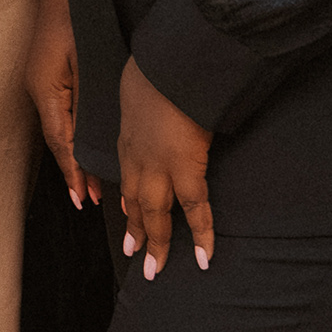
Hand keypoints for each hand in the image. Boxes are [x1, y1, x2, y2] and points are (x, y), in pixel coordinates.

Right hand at [30, 0, 96, 210]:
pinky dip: (71, 135)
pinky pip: (59, 113)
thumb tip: (94, 137)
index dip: (73, 171)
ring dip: (72, 156)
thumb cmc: (79, 16)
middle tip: (91, 200)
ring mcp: (40, 82)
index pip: (60, 141)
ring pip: (58, 128)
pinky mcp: (47, 75)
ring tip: (89, 184)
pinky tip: (82, 145)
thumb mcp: (87, 60)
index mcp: (46, 89)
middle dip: (73, 171)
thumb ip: (88, 99)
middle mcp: (38, 90)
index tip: (84, 198)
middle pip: (57, 140)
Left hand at [116, 58, 213, 277]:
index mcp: (127, 135)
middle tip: (135, 253)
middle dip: (135, 228)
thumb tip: (155, 95)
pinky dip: (200, 233)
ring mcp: (159, 166)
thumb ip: (147, 98)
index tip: (127, 211)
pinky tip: (204, 256)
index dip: (128, 196)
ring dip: (156, 243)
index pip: (126, 174)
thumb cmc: (158, 64)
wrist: (169, 63)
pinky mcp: (185, 168)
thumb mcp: (141, 83)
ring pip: (155, 213)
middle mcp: (137, 156)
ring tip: (157, 268)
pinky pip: (194, 209)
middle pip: (134, 200)